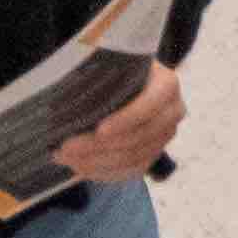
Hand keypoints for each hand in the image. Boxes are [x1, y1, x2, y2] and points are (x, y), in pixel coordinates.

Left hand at [53, 59, 188, 180]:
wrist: (130, 84)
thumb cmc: (118, 71)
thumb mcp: (114, 66)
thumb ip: (100, 76)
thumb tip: (74, 90)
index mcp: (166, 85)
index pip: (150, 106)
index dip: (125, 120)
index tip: (99, 130)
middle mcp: (172, 112)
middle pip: (139, 138)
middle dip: (99, 146)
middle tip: (66, 147)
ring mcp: (164, 136)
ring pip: (133, 159)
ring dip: (96, 162)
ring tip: (65, 157)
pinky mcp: (154, 154)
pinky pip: (131, 171)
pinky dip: (103, 172)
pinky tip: (80, 166)